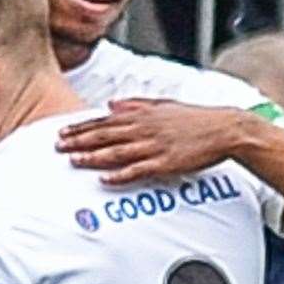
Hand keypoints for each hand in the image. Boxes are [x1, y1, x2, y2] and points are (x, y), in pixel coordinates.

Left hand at [56, 99, 244, 184]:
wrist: (225, 128)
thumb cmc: (195, 118)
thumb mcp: (162, 104)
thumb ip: (134, 104)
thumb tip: (110, 104)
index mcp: (142, 114)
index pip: (104, 121)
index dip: (81, 127)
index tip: (61, 132)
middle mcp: (144, 128)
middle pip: (104, 135)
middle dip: (78, 141)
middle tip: (58, 147)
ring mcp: (154, 146)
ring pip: (116, 152)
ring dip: (92, 157)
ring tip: (73, 161)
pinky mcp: (166, 163)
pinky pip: (138, 170)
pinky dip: (120, 175)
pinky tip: (104, 180)